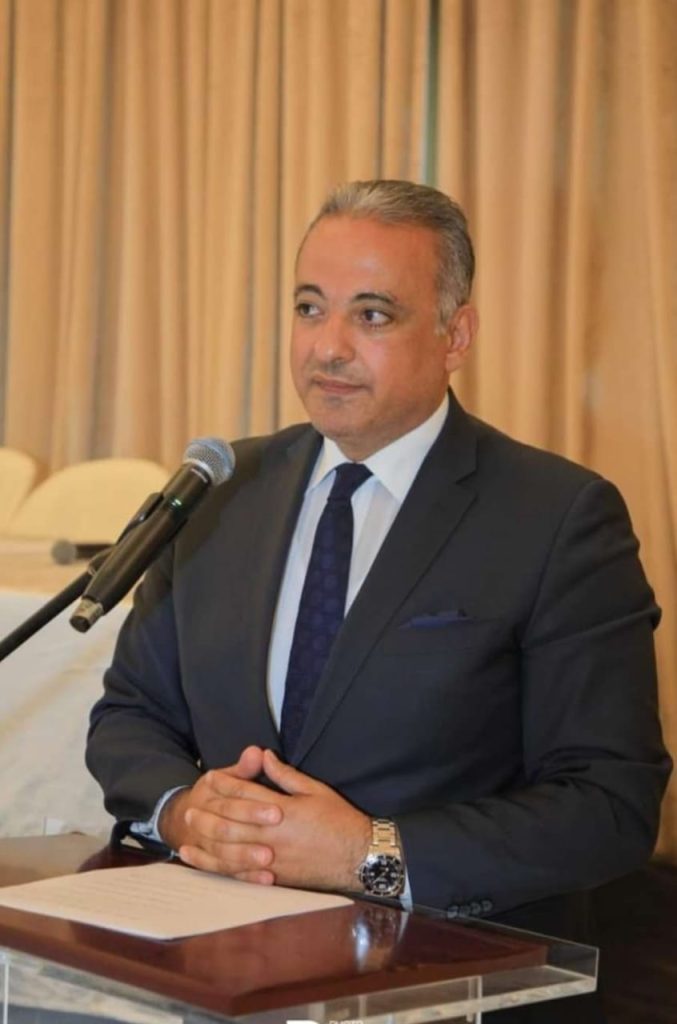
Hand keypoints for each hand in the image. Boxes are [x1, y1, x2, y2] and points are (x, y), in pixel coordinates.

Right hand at [159, 746, 281, 884]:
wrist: (184, 816)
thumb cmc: (216, 792)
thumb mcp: (226, 775)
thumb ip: (244, 767)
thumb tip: (257, 752)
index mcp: (211, 792)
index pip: (234, 800)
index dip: (254, 807)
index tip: (279, 811)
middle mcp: (204, 818)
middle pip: (226, 828)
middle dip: (250, 833)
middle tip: (275, 839)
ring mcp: (205, 843)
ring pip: (223, 853)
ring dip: (245, 858)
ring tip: (269, 861)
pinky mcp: (213, 861)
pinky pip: (226, 872)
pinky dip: (245, 876)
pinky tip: (266, 879)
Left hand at [173, 748, 370, 891]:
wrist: (359, 857)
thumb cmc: (339, 820)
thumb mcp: (315, 790)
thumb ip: (286, 775)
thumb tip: (264, 756)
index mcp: (283, 810)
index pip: (246, 794)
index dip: (226, 785)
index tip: (209, 778)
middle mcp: (273, 835)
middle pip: (231, 822)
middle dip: (209, 814)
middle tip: (189, 808)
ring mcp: (273, 859)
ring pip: (231, 850)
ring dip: (207, 841)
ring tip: (189, 834)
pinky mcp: (275, 878)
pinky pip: (241, 873)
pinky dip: (220, 867)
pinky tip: (205, 862)